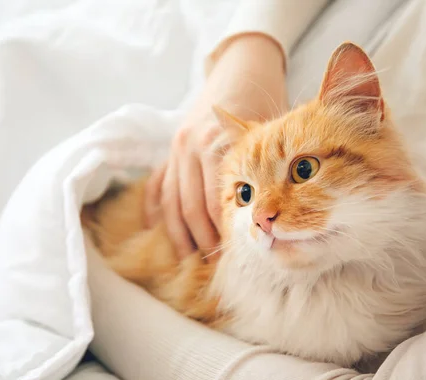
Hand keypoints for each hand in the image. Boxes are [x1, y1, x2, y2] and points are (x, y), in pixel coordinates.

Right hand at [145, 34, 287, 259]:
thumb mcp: (269, 131)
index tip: (233, 253)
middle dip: (202, 239)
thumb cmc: (261, 103)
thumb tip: (267, 215)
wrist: (240, 71)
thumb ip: (263, 168)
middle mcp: (189, 147)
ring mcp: (175, 149)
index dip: (223, 232)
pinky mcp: (169, 150)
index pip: (214, 202)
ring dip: (180, 233)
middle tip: (213, 262)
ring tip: (190, 257)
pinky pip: (156, 186)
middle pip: (190, 207)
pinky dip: (156, 212)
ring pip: (171, 202)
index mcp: (214, 144)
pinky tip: (160, 231)